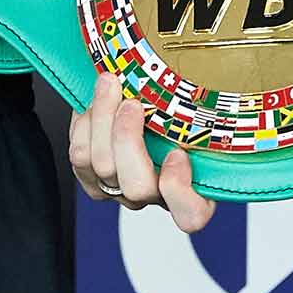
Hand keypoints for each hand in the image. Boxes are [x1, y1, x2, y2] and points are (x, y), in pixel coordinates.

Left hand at [66, 74, 213, 233]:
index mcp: (192, 189)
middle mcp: (155, 195)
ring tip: (110, 85)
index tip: (178, 154)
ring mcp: (120, 189)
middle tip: (132, 105)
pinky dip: (84, 125)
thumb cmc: (179, 110)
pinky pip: (80, 157)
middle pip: (137, 186)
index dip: (180, 190)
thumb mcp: (201, 114)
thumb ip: (202, 113)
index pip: (191, 214)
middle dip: (128, 140)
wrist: (138, 106)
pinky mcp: (91, 179)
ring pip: (102, 167)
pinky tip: (95, 102)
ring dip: (102, 120)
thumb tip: (212, 77)